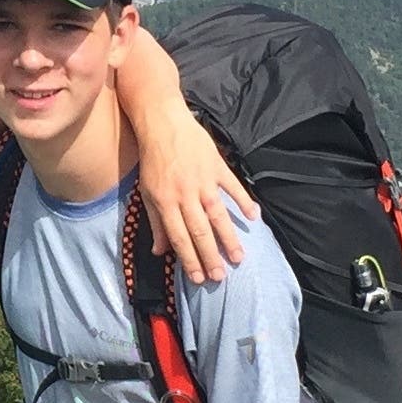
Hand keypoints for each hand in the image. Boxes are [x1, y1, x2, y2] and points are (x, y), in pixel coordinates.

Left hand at [136, 110, 258, 284]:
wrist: (163, 124)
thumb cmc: (153, 160)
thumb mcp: (147, 192)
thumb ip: (155, 223)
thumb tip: (160, 252)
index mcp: (166, 201)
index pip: (179, 237)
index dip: (189, 259)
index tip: (198, 278)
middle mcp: (185, 194)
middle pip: (199, 231)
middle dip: (210, 256)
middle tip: (221, 277)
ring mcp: (203, 181)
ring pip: (218, 215)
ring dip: (229, 237)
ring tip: (239, 257)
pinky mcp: (217, 166)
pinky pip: (233, 187)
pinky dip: (244, 201)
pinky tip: (253, 217)